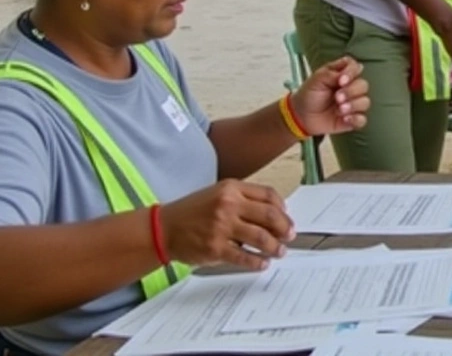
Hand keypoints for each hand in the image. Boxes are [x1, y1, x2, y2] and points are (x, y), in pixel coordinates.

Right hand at [159, 180, 295, 270]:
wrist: (163, 228)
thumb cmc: (192, 212)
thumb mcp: (218, 193)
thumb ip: (244, 199)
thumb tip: (274, 214)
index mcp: (231, 188)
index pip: (269, 195)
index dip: (283, 209)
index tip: (287, 218)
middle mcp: (228, 205)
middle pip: (270, 216)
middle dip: (284, 228)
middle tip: (289, 236)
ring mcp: (221, 227)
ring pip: (261, 237)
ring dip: (275, 247)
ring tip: (279, 251)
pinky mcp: (215, 248)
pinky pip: (244, 257)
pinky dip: (257, 262)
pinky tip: (262, 263)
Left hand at [290, 56, 369, 135]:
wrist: (301, 116)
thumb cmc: (309, 95)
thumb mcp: (316, 80)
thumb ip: (331, 73)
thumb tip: (346, 74)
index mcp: (342, 75)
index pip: (356, 67)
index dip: (352, 72)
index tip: (341, 80)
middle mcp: (350, 88)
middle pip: (363, 85)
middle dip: (351, 91)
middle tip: (337, 97)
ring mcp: (353, 103)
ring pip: (365, 102)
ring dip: (353, 105)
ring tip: (339, 110)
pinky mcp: (352, 118)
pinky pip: (362, 119)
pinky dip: (355, 119)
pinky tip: (345, 119)